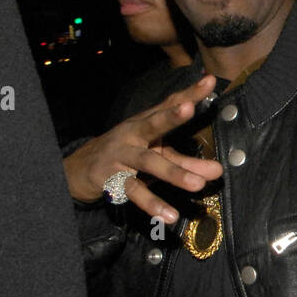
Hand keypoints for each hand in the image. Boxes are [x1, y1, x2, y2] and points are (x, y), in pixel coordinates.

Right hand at [63, 75, 223, 223]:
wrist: (79, 171)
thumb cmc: (127, 156)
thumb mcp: (156, 155)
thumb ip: (188, 162)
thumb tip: (217, 172)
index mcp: (145, 124)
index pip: (169, 105)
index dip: (190, 93)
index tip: (210, 81)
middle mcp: (132, 135)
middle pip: (152, 123)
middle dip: (171, 116)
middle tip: (190, 108)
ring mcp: (121, 156)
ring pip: (148, 162)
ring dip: (174, 173)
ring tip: (198, 185)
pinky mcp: (111, 178)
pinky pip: (134, 191)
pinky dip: (152, 204)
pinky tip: (169, 215)